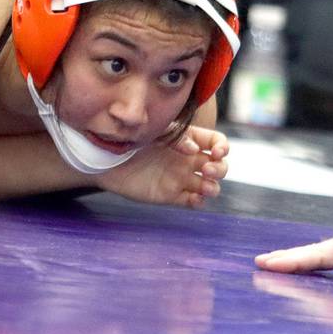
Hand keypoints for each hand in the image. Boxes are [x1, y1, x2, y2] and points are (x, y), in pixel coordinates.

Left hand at [101, 125, 228, 207]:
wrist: (109, 158)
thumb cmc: (134, 138)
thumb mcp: (157, 131)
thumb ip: (178, 137)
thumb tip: (195, 150)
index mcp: (190, 140)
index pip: (216, 143)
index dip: (222, 147)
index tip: (216, 152)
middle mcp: (189, 160)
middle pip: (219, 166)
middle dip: (220, 169)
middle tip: (208, 169)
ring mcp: (181, 178)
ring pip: (210, 186)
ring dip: (213, 187)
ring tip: (205, 186)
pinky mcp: (171, 195)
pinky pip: (193, 202)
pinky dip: (199, 202)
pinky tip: (194, 198)